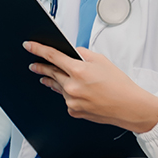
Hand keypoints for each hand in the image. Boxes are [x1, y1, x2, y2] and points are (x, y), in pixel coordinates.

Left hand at [23, 41, 157, 132]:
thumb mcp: (101, 60)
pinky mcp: (74, 111)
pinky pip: (66, 99)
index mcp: (79, 70)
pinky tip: (76, 92)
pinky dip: (68, 94)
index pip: (52, 56)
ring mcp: (72, 101)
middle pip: (51, 73)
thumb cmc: (119, 84)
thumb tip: (72, 52)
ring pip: (58, 87)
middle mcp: (73, 86)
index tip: (28, 46)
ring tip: (46, 76)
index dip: (37, 49)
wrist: (129, 107)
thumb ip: (83, 54)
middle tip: (33, 65)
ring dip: (54, 81)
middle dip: (41, 67)